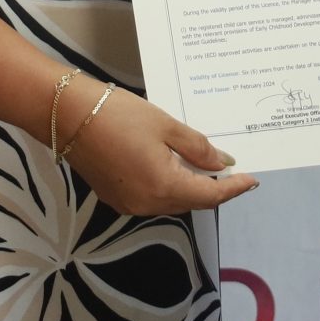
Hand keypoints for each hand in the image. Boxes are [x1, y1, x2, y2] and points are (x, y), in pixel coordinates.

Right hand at [59, 84, 259, 216]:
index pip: (210, 196)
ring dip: (190, 187)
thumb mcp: (166, 126)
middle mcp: (147, 205)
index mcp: (164, 187)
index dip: (233, 189)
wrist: (68, 116)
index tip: (252, 180)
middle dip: (212, 188)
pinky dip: (168, 186)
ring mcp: (129, 205)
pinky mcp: (115, 198)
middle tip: (229, 168)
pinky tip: (172, 166)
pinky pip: (152, 198)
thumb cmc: (119, 115)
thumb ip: (198, 148)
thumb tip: (223, 163)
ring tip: (203, 165)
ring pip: (171, 202)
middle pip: (191, 202)